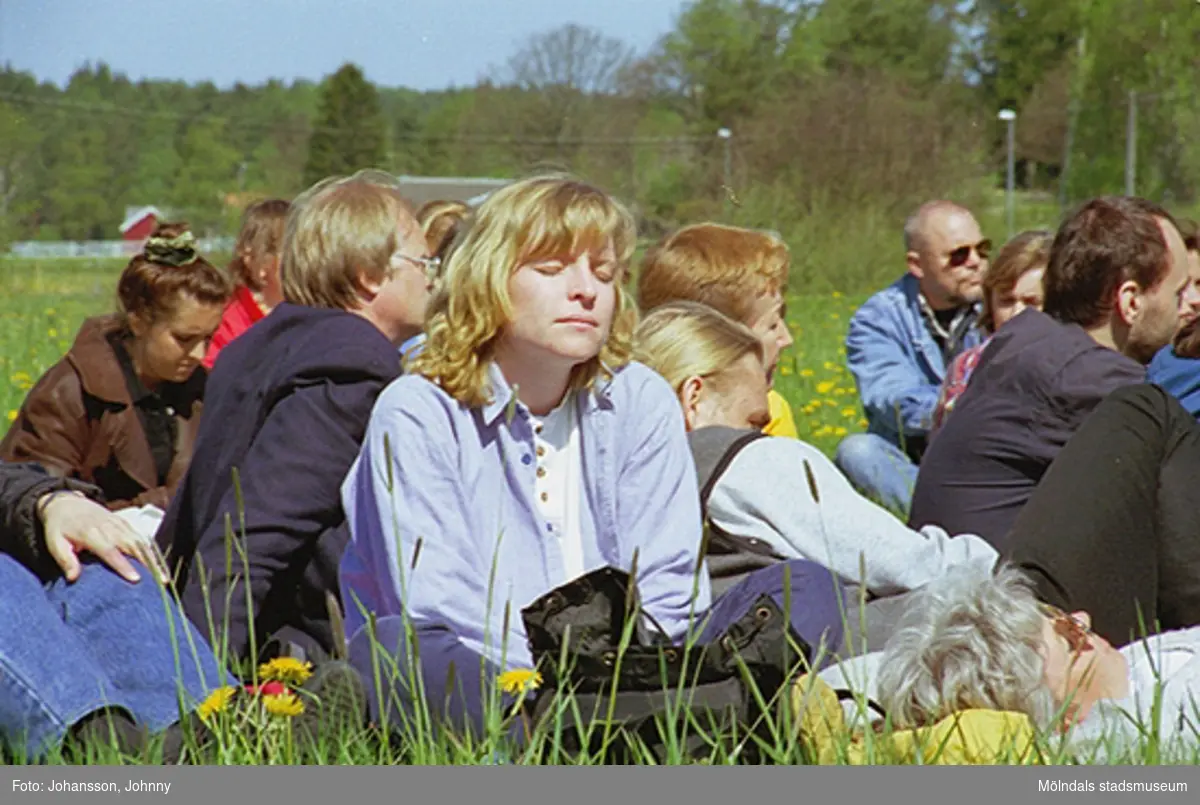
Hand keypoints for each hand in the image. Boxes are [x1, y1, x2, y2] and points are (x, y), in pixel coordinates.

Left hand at [38, 491, 169, 583]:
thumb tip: (73, 578)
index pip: (111, 551)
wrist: (67, 503)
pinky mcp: (125, 523)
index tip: (136, 579)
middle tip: (162, 581)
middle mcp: (110, 528)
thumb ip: (65, 560)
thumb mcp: (55, 543)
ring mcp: (120, 524)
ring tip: (164, 576)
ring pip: (142, 542)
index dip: (124, 566)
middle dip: (149, 563)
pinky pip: (142, 537)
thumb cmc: (59, 527)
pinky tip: (159, 564)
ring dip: (154, 559)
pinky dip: (152, 551)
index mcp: (92, 534)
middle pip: (134, 546)